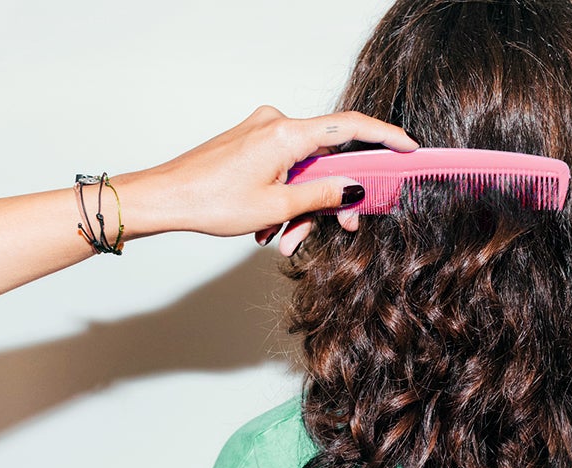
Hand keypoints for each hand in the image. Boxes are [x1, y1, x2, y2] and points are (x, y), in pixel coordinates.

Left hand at [123, 105, 416, 253]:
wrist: (162, 198)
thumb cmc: (210, 201)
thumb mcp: (277, 207)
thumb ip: (323, 195)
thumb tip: (354, 188)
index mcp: (286, 134)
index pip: (350, 127)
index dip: (386, 137)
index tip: (409, 149)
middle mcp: (276, 124)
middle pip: (327, 158)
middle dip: (332, 197)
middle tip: (341, 227)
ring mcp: (261, 132)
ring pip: (304, 169)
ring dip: (302, 206)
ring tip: (284, 240)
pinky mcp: (250, 143)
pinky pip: (283, 169)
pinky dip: (285, 197)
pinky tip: (269, 228)